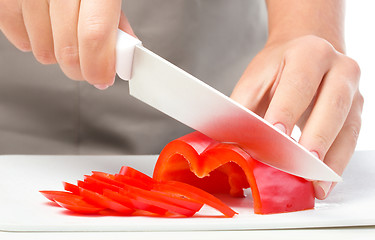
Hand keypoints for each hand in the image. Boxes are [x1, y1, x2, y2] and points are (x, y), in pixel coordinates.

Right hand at [0, 0, 134, 88]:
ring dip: (57, 54)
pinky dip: (32, 41)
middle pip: (67, 48)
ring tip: (64, 35)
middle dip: (80, 69)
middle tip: (87, 68)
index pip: (95, 34)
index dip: (98, 66)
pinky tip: (44, 28)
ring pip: (43, 50)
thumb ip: (115, 22)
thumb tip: (121, 55)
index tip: (102, 78)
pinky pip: (18, 37)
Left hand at [231, 35, 363, 198]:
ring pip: (347, 127)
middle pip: (332, 105)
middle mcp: (339, 68)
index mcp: (309, 53)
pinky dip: (337, 163)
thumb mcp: (256, 79)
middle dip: (316, 137)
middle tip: (300, 164)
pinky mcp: (357, 112)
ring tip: (315, 185)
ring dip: (331, 159)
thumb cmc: (278, 67)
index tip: (275, 135)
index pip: (298, 83)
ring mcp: (353, 91)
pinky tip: (324, 182)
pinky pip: (350, 141)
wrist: (307, 51)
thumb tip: (229, 142)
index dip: (287, 110)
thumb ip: (243, 107)